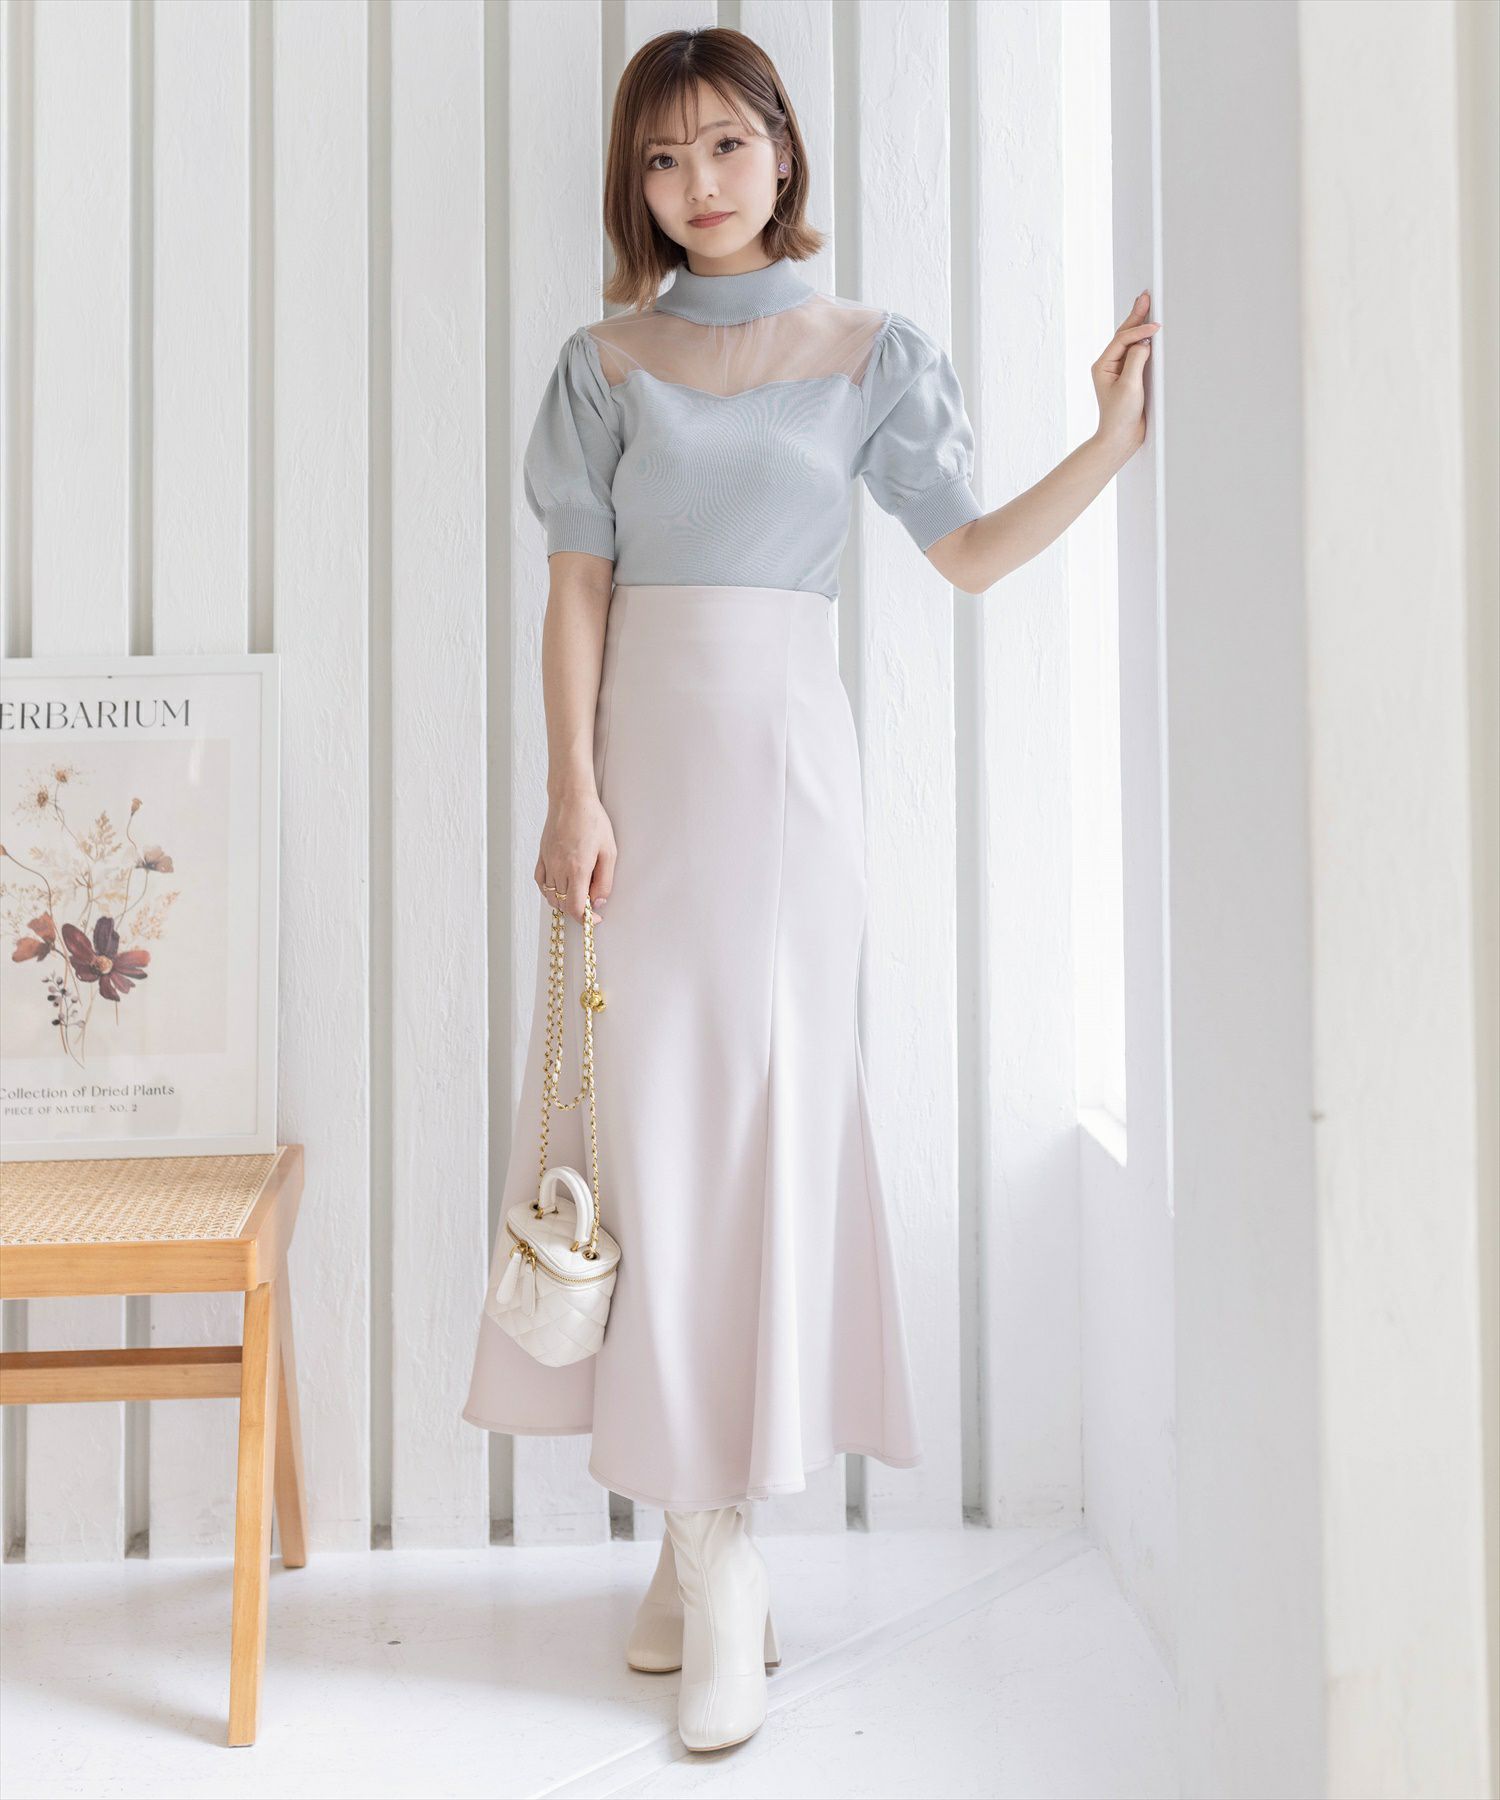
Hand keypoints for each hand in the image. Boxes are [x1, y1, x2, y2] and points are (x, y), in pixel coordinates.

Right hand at [536, 787, 615, 923]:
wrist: (571, 799)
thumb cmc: (592, 821)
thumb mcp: (609, 852)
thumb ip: (605, 881)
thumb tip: (599, 902)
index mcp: (577, 869)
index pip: (575, 908)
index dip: (586, 919)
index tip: (595, 919)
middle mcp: (559, 869)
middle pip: (563, 905)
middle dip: (578, 910)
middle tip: (591, 901)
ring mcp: (548, 863)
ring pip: (551, 896)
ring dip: (564, 902)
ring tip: (578, 892)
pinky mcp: (542, 856)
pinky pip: (541, 882)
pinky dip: (549, 891)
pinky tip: (560, 887)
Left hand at [1092, 291, 1158, 461]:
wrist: (1119, 439)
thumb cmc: (1120, 416)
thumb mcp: (1129, 386)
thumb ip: (1136, 360)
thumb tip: (1144, 341)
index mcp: (1103, 365)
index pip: (1123, 340)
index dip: (1140, 330)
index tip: (1157, 327)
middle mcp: (1108, 364)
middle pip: (1123, 334)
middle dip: (1136, 316)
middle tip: (1146, 297)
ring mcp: (1118, 370)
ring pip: (1129, 341)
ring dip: (1139, 324)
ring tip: (1146, 305)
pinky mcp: (1128, 376)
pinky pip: (1136, 352)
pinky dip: (1144, 340)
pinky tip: (1150, 332)